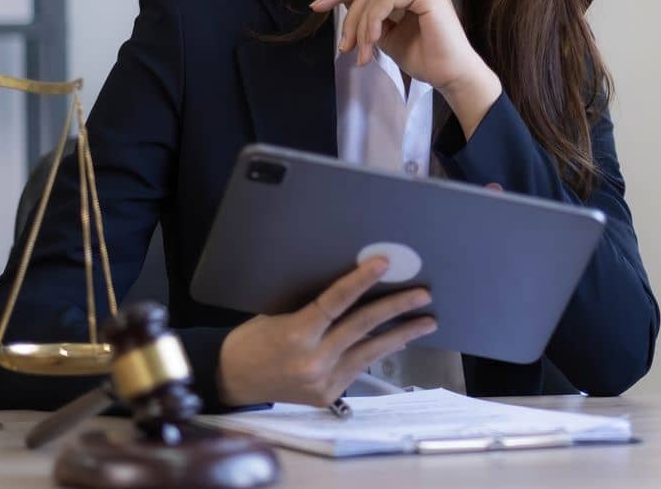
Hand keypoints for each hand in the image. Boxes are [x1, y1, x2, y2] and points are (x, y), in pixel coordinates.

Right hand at [217, 256, 436, 407]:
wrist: (232, 380)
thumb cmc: (253, 340)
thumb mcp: (278, 315)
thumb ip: (314, 307)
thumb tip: (354, 289)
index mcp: (296, 335)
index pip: (336, 302)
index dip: (361, 281)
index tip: (384, 264)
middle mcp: (312, 360)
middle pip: (362, 327)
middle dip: (397, 308)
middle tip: (423, 295)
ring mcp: (322, 381)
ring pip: (370, 351)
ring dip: (402, 334)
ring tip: (427, 322)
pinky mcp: (328, 395)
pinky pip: (359, 368)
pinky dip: (379, 352)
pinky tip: (398, 341)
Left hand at [311, 0, 500, 133]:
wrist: (450, 75)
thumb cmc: (425, 57)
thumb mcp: (387, 32)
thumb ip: (370, 16)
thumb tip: (340, 1)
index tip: (316, 6)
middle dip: (349, 18)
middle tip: (344, 48)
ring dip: (360, 27)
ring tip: (362, 54)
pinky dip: (372, 23)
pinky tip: (373, 44)